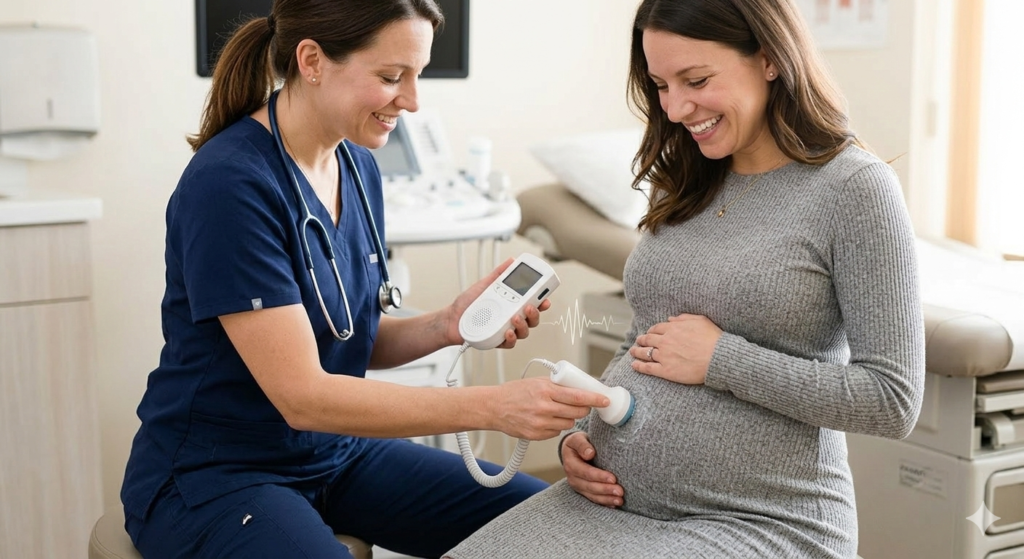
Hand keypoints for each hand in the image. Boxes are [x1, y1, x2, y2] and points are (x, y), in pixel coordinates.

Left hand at [445, 258, 551, 347]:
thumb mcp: (485, 285)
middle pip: (533, 318)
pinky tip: (507, 331)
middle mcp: (512, 318)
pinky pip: (510, 343)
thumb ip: (499, 274)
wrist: (451, 319)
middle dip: (535, 313)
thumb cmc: (468, 304)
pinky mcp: (498, 341)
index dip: (542, 301)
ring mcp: (506, 330)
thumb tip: (511, 261)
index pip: (532, 303)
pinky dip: (511, 338)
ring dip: (524, 325)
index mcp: (512, 304)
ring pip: (525, 332)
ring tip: (515, 318)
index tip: (545, 297)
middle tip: (528, 306)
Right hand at [493, 378, 608, 439]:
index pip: (578, 396)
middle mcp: (544, 408)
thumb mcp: (537, 382)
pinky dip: (555, 426)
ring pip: (568, 424)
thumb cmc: (514, 392)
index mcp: (546, 391)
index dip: (594, 399)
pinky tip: (545, 420)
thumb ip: (557, 386)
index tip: (605, 400)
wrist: (494, 407)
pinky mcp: (536, 435)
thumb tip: (579, 388)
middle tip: (581, 405)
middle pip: (577, 413)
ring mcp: (540, 424)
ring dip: (568, 419)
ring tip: (556, 411)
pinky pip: (556, 433)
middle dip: (583, 409)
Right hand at [561, 432, 622, 507]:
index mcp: (571, 464)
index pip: (585, 472)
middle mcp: (573, 477)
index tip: (613, 478)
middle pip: (589, 486)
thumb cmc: (578, 443)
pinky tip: (615, 504)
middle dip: (605, 490)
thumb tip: (590, 453)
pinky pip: (594, 499)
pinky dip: (605, 502)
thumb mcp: (577, 439)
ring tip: (620, 500)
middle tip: (620, 491)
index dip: (599, 476)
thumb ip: (582, 444)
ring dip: (606, 498)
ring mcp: (578, 486)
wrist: (573, 450)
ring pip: (592, 495)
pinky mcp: (584, 491)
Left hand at [629, 313, 722, 384]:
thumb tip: (671, 318)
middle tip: (638, 341)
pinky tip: (634, 365)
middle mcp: (665, 341)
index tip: (650, 333)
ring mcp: (664, 356)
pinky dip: (639, 366)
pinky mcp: (666, 370)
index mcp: (673, 328)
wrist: (718, 357)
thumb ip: (684, 318)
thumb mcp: (700, 320)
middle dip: (642, 340)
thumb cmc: (713, 338)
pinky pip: (648, 368)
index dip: (651, 331)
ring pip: (645, 353)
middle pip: (648, 340)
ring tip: (633, 351)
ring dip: (637, 351)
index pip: (657, 328)